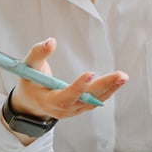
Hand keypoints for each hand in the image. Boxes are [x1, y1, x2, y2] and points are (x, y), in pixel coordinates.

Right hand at [9, 37, 128, 122]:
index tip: (89, 73)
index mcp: (48, 101)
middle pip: (85, 100)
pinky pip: (96, 100)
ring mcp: (74, 110)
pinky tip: (119, 81)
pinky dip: (108, 90)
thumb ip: (38, 54)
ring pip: (94, 100)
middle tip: (120, 76)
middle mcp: (63, 110)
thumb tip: (51, 41)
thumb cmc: (30, 83)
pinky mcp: (81, 106)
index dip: (77, 87)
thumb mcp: (28, 68)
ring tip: (123, 77)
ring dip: (110, 88)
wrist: (31, 104)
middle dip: (103, 87)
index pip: (64, 98)